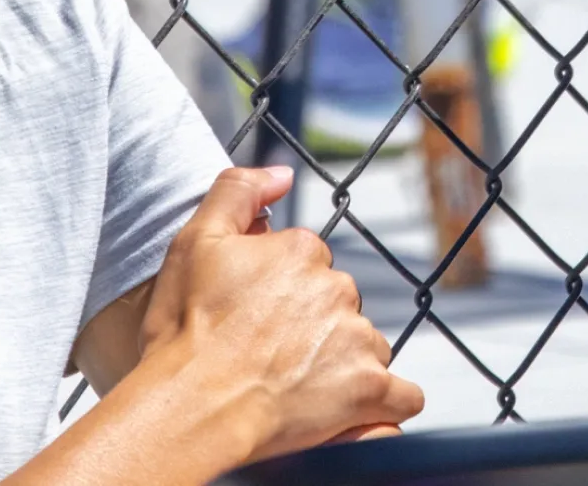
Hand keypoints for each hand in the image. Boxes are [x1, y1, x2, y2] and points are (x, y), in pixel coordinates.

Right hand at [136, 167, 424, 464]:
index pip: (309, 264)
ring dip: (342, 364)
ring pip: (365, 347)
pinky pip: (401, 396)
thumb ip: (238, 192)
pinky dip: (383, 406)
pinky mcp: (369, 390)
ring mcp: (358, 341)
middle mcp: (338, 290)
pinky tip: (357, 414)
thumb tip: (282, 174)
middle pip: (339, 306)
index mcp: (303, 251)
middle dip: (314, 328)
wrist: (191, 405)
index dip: (280, 292)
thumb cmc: (186, 332)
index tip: (255, 316)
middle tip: (271, 357)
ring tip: (297, 390)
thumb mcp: (195, 242)